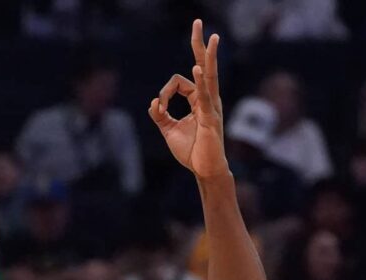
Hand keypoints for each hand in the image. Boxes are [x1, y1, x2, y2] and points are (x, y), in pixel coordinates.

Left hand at [149, 20, 228, 180]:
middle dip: (200, 45)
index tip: (159, 109)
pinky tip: (197, 69)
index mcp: (198, 101)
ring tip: (212, 37)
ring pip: (210, 76)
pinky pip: (205, 97)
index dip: (164, 93)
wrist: (204, 171)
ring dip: (209, 56)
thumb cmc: (191, 152)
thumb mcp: (169, 131)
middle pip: (204, 66)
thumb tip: (153, 103)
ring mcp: (211, 107)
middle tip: (198, 22)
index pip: (180, 83)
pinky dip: (201, 83)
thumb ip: (160, 116)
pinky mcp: (210, 119)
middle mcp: (208, 100)